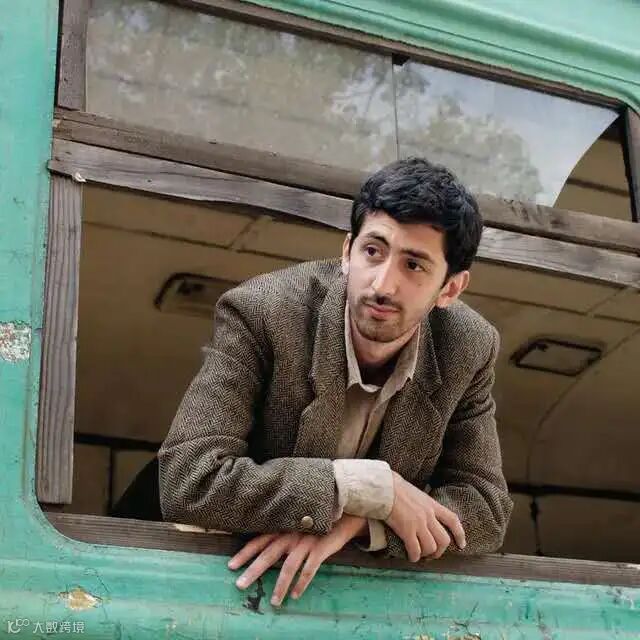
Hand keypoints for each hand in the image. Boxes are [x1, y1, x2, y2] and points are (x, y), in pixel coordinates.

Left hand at [227, 515, 367, 605]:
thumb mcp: (296, 524)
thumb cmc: (316, 522)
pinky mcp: (320, 549)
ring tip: (274, 601)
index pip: (259, 540)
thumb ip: (282, 532)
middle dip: (253, 570)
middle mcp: (291, 534)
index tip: (231, 565)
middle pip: (268, 554)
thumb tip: (265, 547)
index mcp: (283, 528)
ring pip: (289, 566)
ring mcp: (305, 542)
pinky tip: (296, 595)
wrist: (343, 514)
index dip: (245, 553)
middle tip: (240, 585)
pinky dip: (301, 583)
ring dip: (280, 586)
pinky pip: (309, 569)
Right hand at [385, 471, 465, 561]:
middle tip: (432, 554)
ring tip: (420, 555)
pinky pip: (416, 550)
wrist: (384, 488)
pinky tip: (411, 557)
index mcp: (431, 504)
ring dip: (426, 554)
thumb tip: (420, 510)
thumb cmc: (394, 487)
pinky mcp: (407, 531)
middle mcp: (428, 515)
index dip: (459, 534)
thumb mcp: (415, 493)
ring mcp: (419, 523)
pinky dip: (415, 556)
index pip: (452, 520)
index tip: (461, 545)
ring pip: (431, 547)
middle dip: (440, 551)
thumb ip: (422, 504)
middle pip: (444, 540)